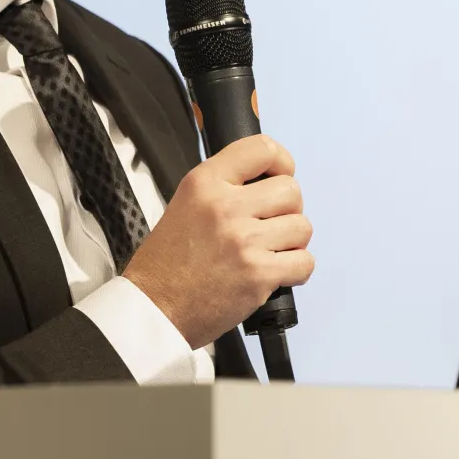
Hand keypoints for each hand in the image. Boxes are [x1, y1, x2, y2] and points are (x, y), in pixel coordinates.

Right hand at [124, 134, 314, 348]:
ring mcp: (244, 241)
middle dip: (287, 209)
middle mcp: (226, 207)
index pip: (262, 149)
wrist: (154, 308)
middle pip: (291, 190)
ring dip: (292, 242)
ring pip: (302, 226)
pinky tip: (274, 273)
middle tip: (269, 225)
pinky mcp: (258, 274)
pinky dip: (296, 270)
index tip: (280, 174)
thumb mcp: (186, 204)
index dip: (281, 161)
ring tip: (269, 252)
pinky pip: (304, 262)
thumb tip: (267, 179)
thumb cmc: (167, 263)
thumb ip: (224, 187)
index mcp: (205, 183)